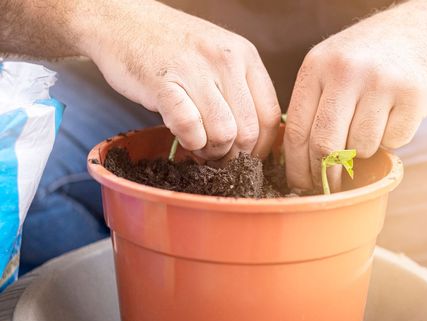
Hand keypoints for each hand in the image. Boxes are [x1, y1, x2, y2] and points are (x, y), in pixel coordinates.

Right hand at [82, 1, 280, 160]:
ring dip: (210, 152)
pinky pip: (190, 129)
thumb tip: (254, 141)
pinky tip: (183, 139)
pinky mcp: (163, 82)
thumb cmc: (172, 48)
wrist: (121, 20)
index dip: (261, 148)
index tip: (245, 158)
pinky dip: (189, 144)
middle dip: (233, 155)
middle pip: (249, 132)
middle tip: (215, 155)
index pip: (271, 116)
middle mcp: (226, 60)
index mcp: (246, 55)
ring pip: (224, 134)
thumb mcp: (219, 57)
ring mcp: (195, 69)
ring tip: (198, 146)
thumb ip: (240, 90)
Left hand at [284, 6, 426, 191]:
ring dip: (363, 151)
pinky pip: (393, 141)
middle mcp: (346, 71)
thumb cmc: (367, 59)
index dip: (296, 167)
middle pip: (325, 146)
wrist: (423, 30)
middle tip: (330, 186)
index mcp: (316, 66)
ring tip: (369, 128)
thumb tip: (298, 163)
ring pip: (360, 148)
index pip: (296, 131)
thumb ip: (312, 106)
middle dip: (325, 175)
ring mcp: (381, 81)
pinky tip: (393, 116)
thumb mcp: (329, 67)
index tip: (300, 184)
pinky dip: (391, 140)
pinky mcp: (413, 94)